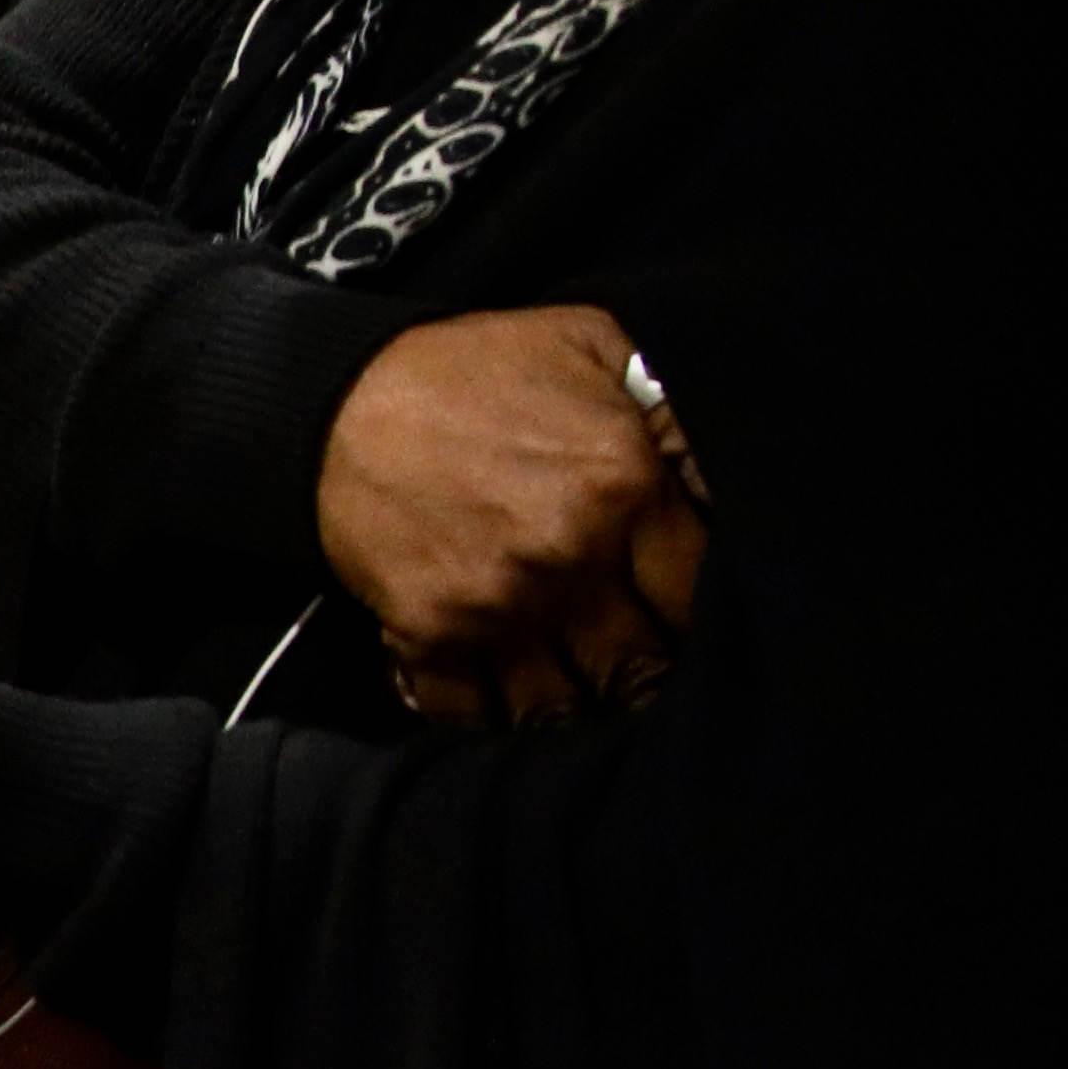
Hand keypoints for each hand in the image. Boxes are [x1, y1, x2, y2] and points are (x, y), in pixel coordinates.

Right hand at [315, 307, 695, 729]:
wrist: (336, 399)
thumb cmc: (474, 372)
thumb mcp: (595, 345)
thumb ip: (673, 404)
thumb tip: (731, 464)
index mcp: (625, 486)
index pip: (703, 589)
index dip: (706, 608)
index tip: (695, 614)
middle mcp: (568, 557)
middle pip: (643, 665)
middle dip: (650, 674)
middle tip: (649, 670)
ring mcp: (497, 605)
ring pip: (566, 707)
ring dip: (578, 711)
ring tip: (588, 702)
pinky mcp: (430, 634)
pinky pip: (474, 716)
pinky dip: (493, 723)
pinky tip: (508, 707)